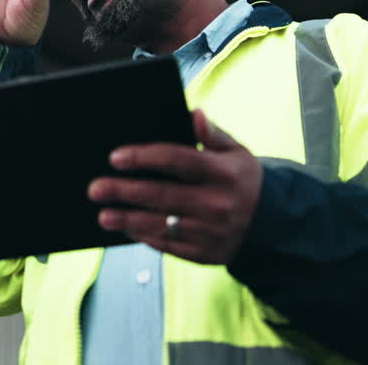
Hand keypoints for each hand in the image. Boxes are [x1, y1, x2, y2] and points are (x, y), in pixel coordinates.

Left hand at [87, 110, 262, 263]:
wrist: (271, 223)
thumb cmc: (242, 179)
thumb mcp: (236, 151)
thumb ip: (212, 133)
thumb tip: (193, 113)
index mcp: (223, 173)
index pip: (179, 160)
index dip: (145, 157)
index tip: (116, 157)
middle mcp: (217, 203)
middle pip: (162, 196)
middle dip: (125, 192)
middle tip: (95, 188)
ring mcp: (211, 232)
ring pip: (161, 225)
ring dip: (128, 220)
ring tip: (104, 214)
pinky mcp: (204, 254)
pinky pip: (168, 246)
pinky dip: (145, 236)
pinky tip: (126, 228)